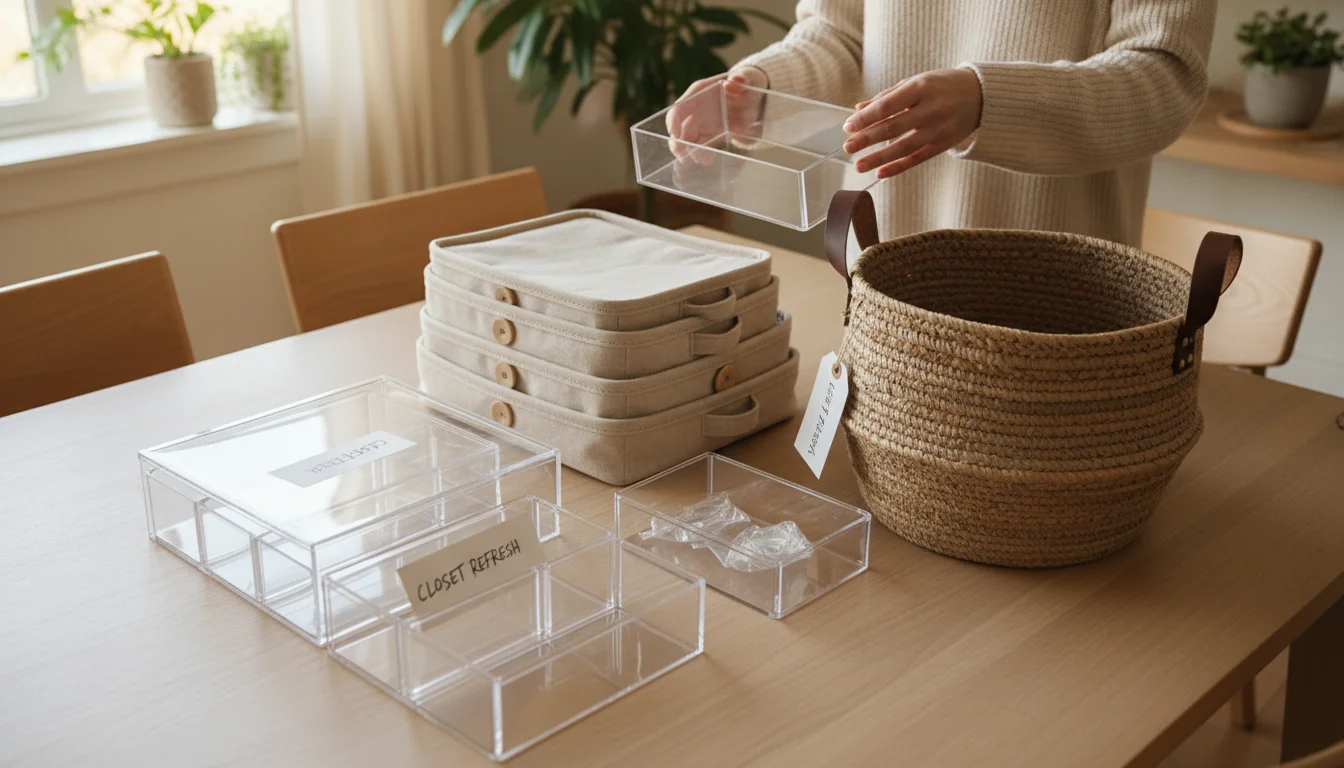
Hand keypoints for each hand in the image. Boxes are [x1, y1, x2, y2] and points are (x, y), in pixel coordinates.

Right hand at [666, 66, 768, 163]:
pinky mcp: (711, 135)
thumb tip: (733, 82)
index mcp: (698, 92)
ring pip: (689, 141)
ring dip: (691, 152)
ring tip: (702, 159)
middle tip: (682, 156)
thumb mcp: (747, 77)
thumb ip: (742, 78)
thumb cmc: (746, 82)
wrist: (753, 96)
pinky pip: (703, 147)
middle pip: (679, 128)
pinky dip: (704, 154)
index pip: (678, 108)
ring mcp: (702, 123)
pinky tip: (708, 160)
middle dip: (678, 143)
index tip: (675, 135)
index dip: (673, 121)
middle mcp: (696, 109)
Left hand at [842, 68, 981, 178]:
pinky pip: (917, 158)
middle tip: (847, 147)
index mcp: (921, 87)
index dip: (866, 118)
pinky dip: (898, 167)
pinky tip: (880, 173)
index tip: (848, 127)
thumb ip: (887, 97)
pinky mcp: (944, 145)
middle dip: (867, 138)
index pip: (888, 105)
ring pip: (904, 147)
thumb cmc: (941, 86)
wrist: (981, 95)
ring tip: (858, 166)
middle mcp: (931, 108)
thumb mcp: (915, 83)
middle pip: (894, 126)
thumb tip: (858, 109)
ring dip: (879, 157)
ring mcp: (939, 129)